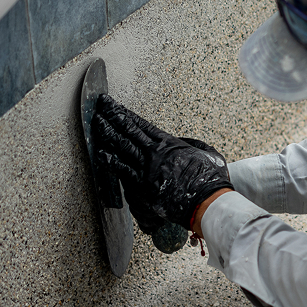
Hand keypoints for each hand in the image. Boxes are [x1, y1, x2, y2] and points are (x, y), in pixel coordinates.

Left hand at [93, 95, 232, 227]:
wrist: (205, 201)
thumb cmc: (209, 180)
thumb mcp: (208, 153)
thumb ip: (192, 145)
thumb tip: (183, 143)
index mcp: (169, 144)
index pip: (142, 125)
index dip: (126, 114)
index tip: (115, 106)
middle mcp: (154, 153)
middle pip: (128, 131)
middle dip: (112, 116)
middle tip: (100, 105)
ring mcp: (146, 169)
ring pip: (121, 147)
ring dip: (107, 133)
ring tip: (96, 123)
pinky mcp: (141, 186)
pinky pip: (122, 171)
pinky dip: (110, 161)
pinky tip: (100, 153)